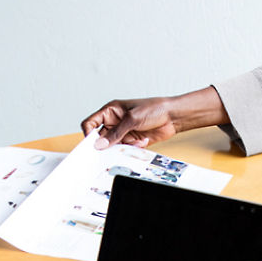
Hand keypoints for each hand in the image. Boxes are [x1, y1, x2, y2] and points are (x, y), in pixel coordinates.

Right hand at [80, 86, 227, 148]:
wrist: (173, 116)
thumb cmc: (154, 108)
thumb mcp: (132, 119)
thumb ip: (115, 133)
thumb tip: (100, 144)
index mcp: (111, 111)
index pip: (91, 123)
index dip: (88, 134)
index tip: (91, 145)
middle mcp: (115, 122)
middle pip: (101, 138)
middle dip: (105, 145)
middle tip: (107, 152)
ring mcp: (123, 132)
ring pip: (113, 146)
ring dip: (121, 147)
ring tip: (133, 143)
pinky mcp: (132, 140)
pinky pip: (126, 149)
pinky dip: (132, 148)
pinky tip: (143, 141)